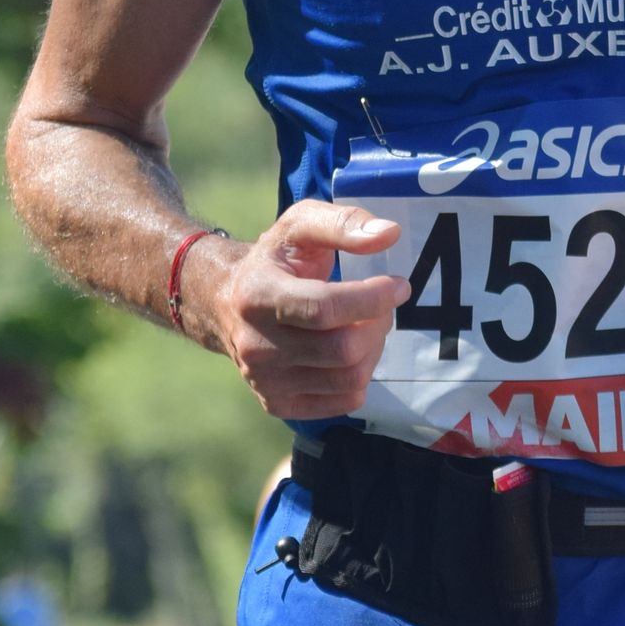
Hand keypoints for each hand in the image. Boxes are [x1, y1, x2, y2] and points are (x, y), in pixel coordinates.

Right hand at [195, 201, 405, 419]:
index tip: (399, 285)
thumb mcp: (300, 224)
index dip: (372, 299)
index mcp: (258, 295)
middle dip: (378, 323)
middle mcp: (255, 344)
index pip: (324, 309)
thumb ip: (343, 223)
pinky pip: (344, 401)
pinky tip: (353, 351)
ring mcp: (264, 380)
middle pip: (343, 349)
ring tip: (367, 325)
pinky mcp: (277, 403)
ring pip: (349, 378)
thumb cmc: (273, 259)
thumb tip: (389, 234)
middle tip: (382, 305)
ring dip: (374, 349)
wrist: (225, 301)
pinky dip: (362, 375)